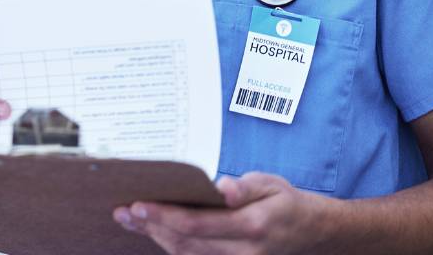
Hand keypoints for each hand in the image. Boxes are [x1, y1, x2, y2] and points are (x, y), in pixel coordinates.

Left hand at [113, 172, 333, 254]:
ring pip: (186, 254)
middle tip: (122, 212)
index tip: (138, 206)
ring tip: (129, 220)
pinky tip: (152, 231)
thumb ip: (247, 186)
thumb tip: (223, 187)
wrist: (311, 232)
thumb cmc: (286, 202)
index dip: (165, 217)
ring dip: (155, 237)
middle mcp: (242, 253)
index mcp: (251, 227)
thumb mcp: (272, 184)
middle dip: (151, 227)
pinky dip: (171, 245)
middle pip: (185, 243)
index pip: (198, 225)